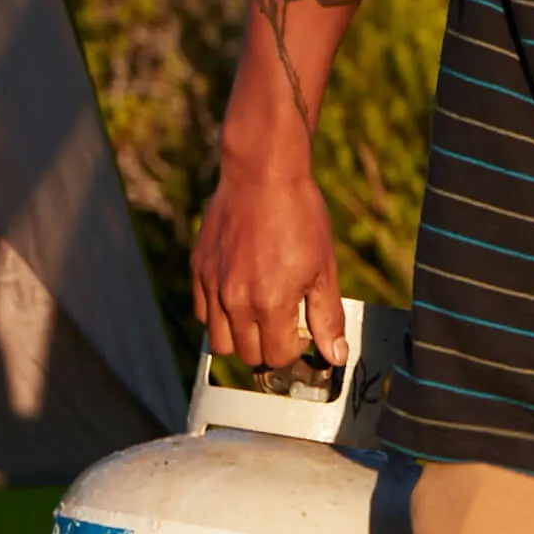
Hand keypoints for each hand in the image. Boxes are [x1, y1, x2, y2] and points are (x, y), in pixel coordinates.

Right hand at [190, 152, 346, 381]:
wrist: (262, 176)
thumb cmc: (300, 218)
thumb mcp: (324, 268)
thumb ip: (326, 317)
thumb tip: (335, 355)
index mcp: (270, 303)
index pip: (276, 357)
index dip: (293, 350)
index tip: (301, 334)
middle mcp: (235, 300)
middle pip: (246, 355)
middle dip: (268, 348)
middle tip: (283, 326)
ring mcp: (212, 286)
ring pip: (218, 340)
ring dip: (240, 337)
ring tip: (260, 314)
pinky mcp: (198, 270)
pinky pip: (202, 312)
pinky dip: (219, 315)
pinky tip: (240, 296)